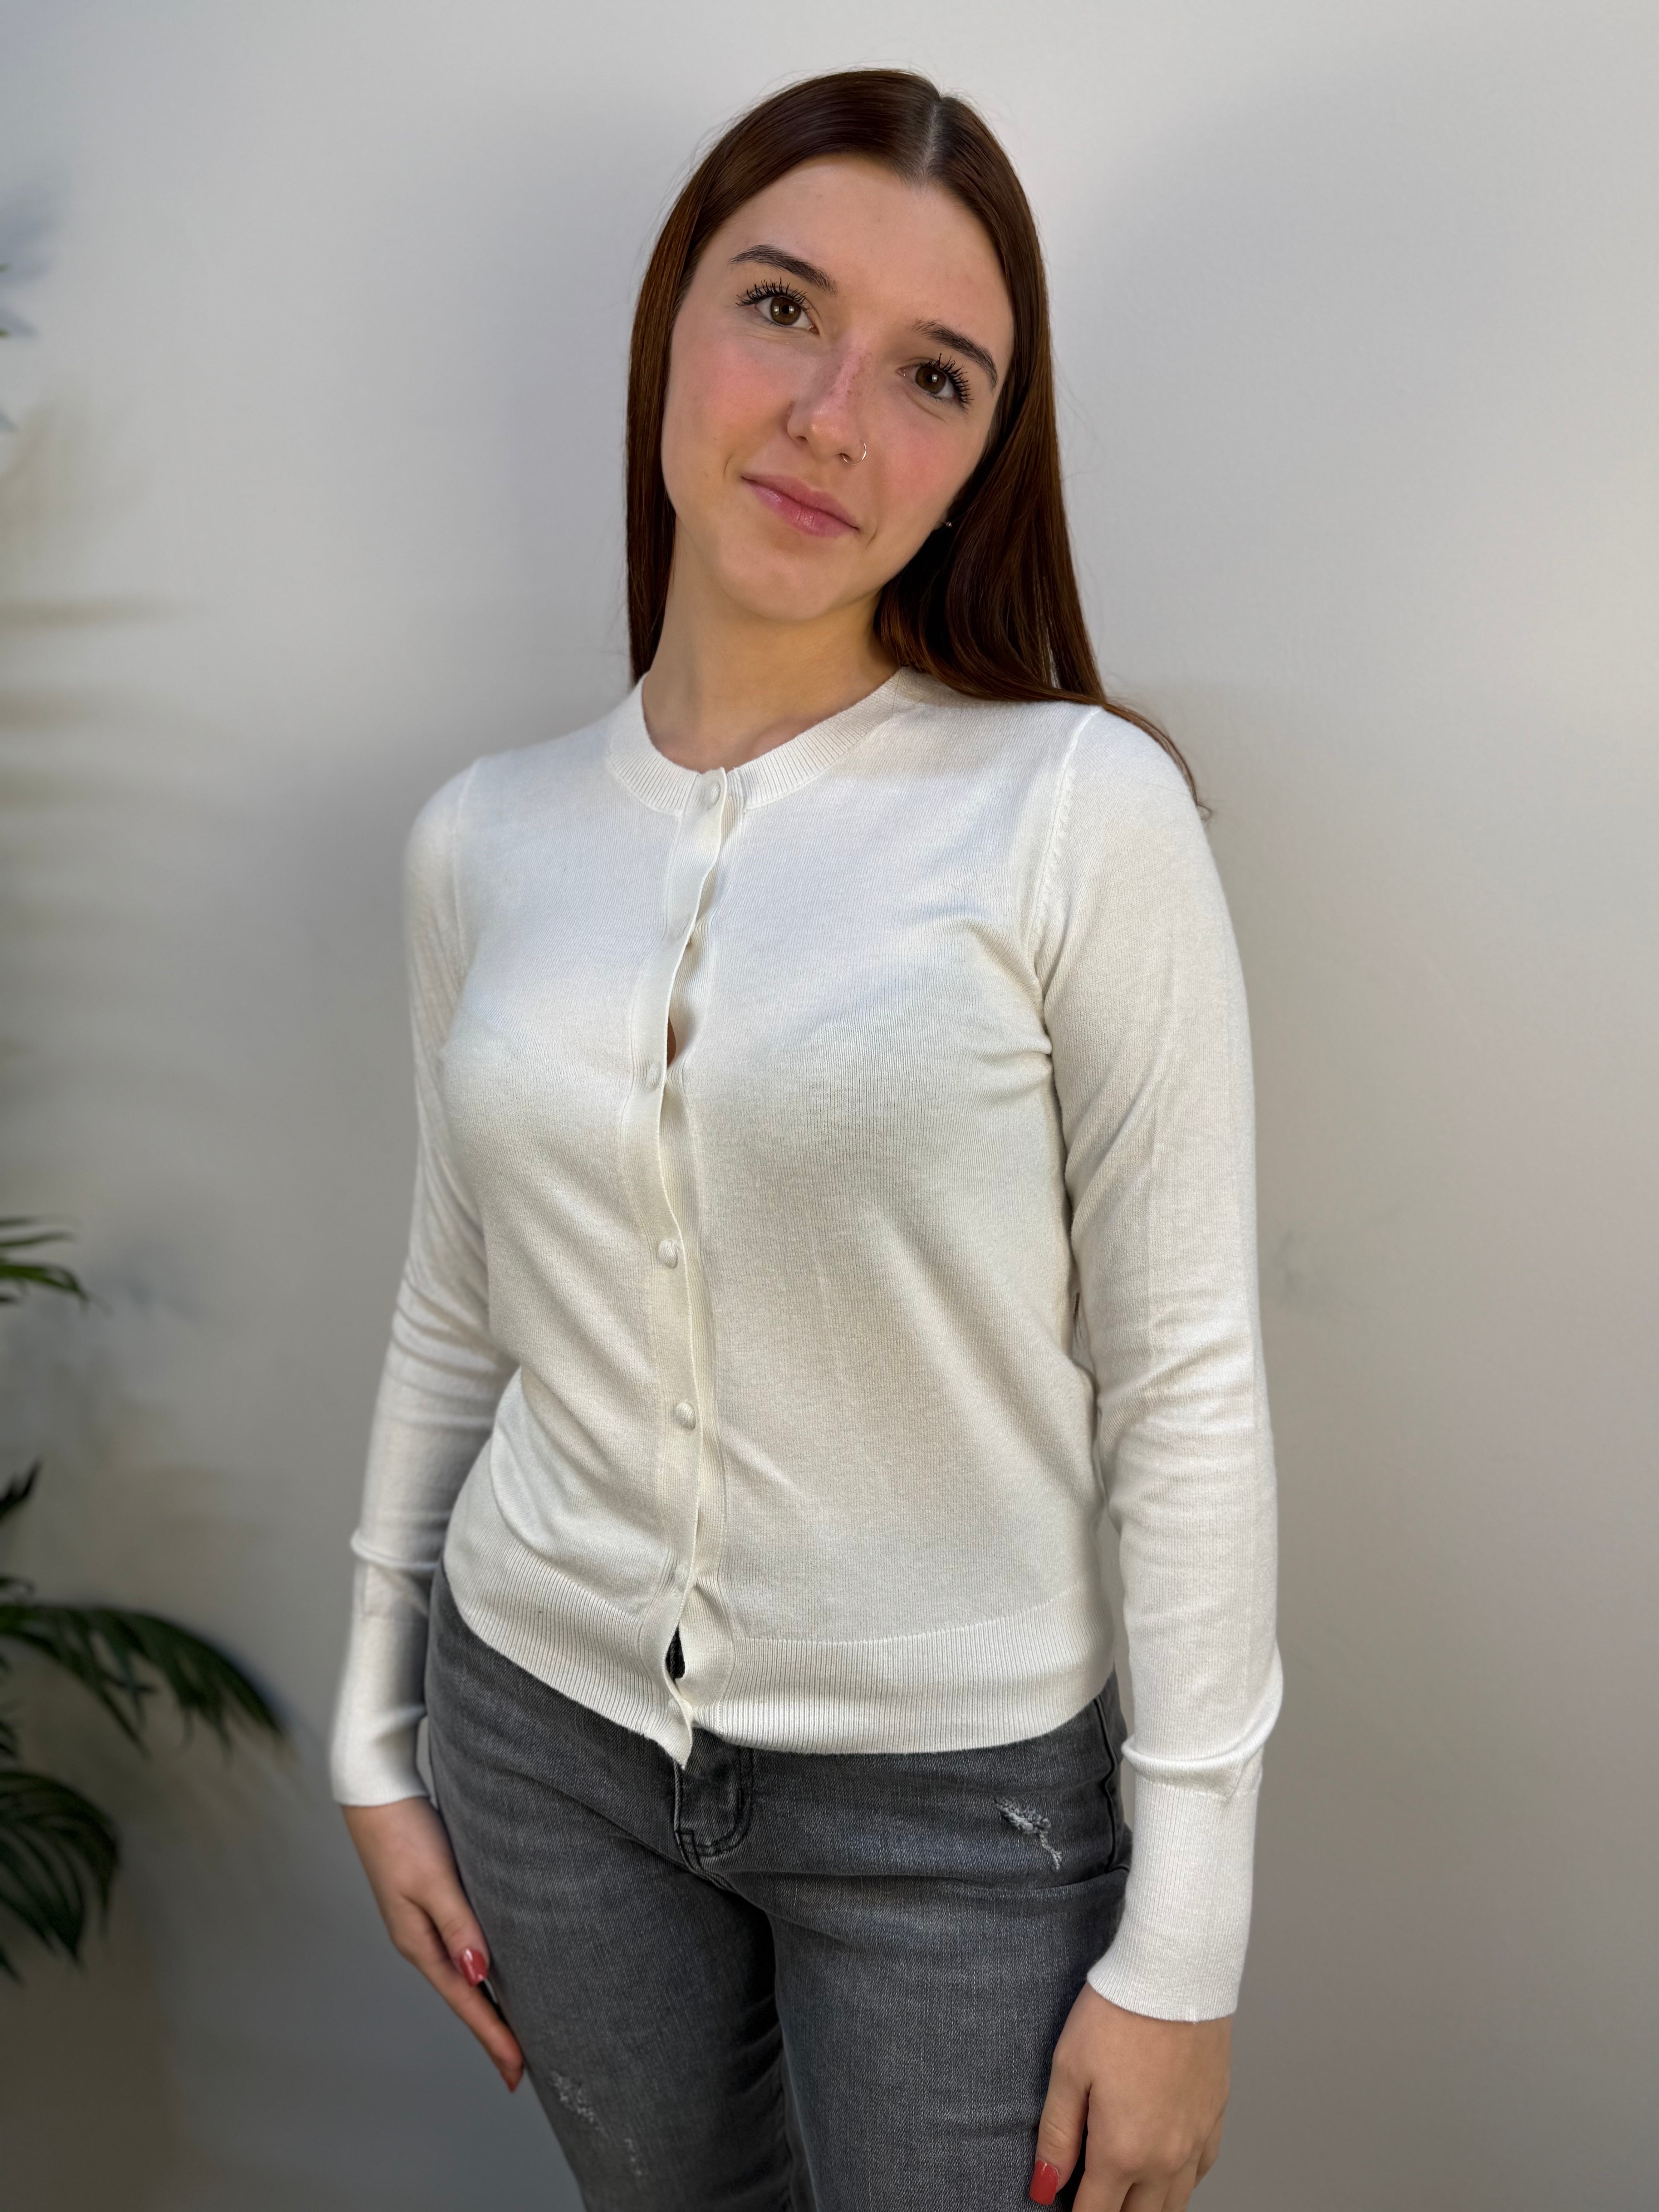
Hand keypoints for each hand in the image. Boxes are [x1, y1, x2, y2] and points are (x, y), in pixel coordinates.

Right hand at [342, 1796, 525, 2092]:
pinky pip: (462, 1949)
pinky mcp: (432, 1902)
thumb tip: (478, 1974)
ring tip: (514, 2029)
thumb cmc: (405, 1833)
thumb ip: (458, 1925)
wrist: (379, 1794)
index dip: (492, 2036)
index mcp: (419, 1943)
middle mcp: (421, 1941)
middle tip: (520, 2066)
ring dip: (487, 2003)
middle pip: (463, 1996)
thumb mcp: (434, 1879)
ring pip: (463, 1975)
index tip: (517, 2071)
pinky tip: (493, 1972)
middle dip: (491, 2031)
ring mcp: (424, 1924)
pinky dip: (479, 1970)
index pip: (464, 2001)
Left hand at [1029, 1985, 1229, 2209]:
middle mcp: (1165, 2159)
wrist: (1174, 1975)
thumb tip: (1045, 2187)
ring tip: (1121, 2189)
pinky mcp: (1216, 2119)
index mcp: (1123, 2151)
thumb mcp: (1068, 2069)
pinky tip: (1160, 2165)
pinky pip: (1199, 2174)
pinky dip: (1178, 2181)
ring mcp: (1196, 2142)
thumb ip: (1057, 2136)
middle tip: (1089, 2193)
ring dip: (1145, 2206)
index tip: (1062, 2205)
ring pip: (1173, 2205)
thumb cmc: (1117, 2014)